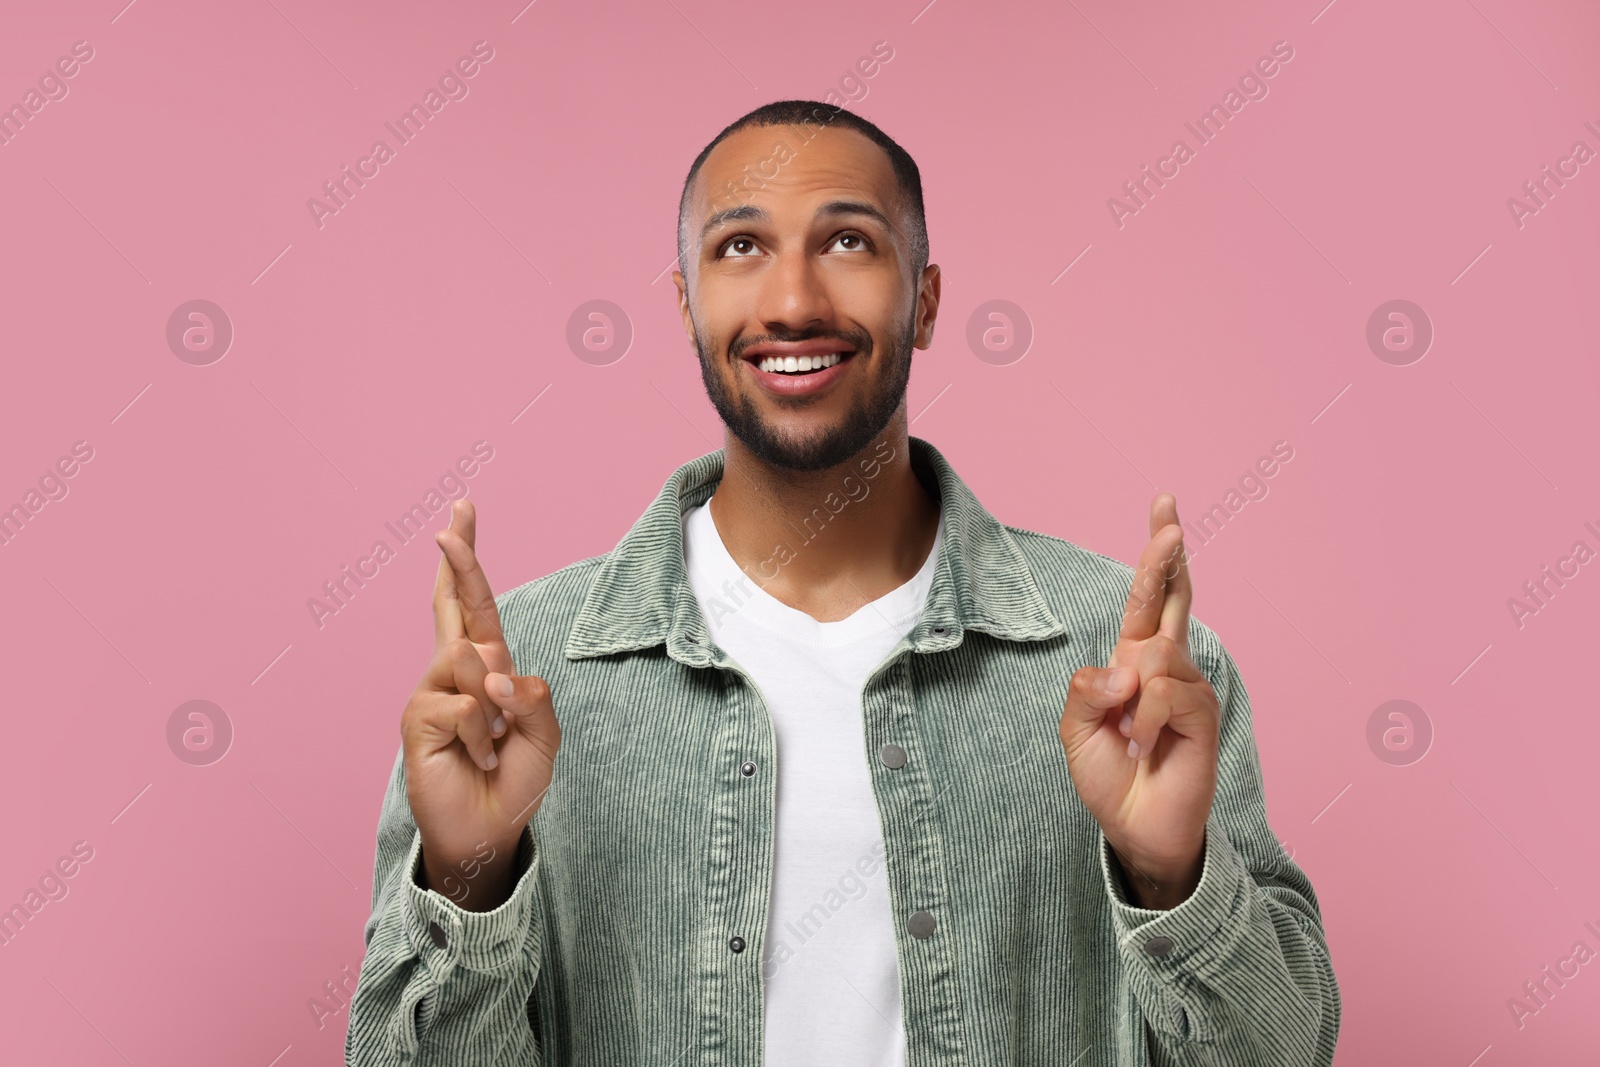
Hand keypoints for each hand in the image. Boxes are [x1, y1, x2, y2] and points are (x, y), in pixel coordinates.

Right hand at [401, 498, 559, 908]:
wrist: (489, 830)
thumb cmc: (514, 780)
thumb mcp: (544, 734)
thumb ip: (532, 696)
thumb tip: (494, 671)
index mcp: (488, 666)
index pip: (475, 605)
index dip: (466, 562)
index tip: (459, 515)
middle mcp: (455, 671)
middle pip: (452, 603)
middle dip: (458, 556)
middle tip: (454, 518)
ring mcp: (432, 691)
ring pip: (472, 660)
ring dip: (497, 708)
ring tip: (492, 744)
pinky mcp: (418, 718)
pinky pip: (465, 705)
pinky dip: (482, 735)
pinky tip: (477, 757)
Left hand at [1058, 493, 1219, 908]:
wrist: (1135, 827)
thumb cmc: (1109, 776)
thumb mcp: (1075, 729)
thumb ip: (1086, 691)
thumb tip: (1124, 666)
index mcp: (1133, 661)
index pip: (1146, 599)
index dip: (1155, 557)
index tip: (1165, 508)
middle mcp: (1165, 666)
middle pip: (1172, 597)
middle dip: (1166, 557)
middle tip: (1169, 519)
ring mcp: (1188, 687)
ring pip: (1154, 656)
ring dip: (1130, 700)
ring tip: (1132, 736)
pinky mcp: (1203, 713)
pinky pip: (1164, 694)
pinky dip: (1145, 721)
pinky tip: (1147, 745)